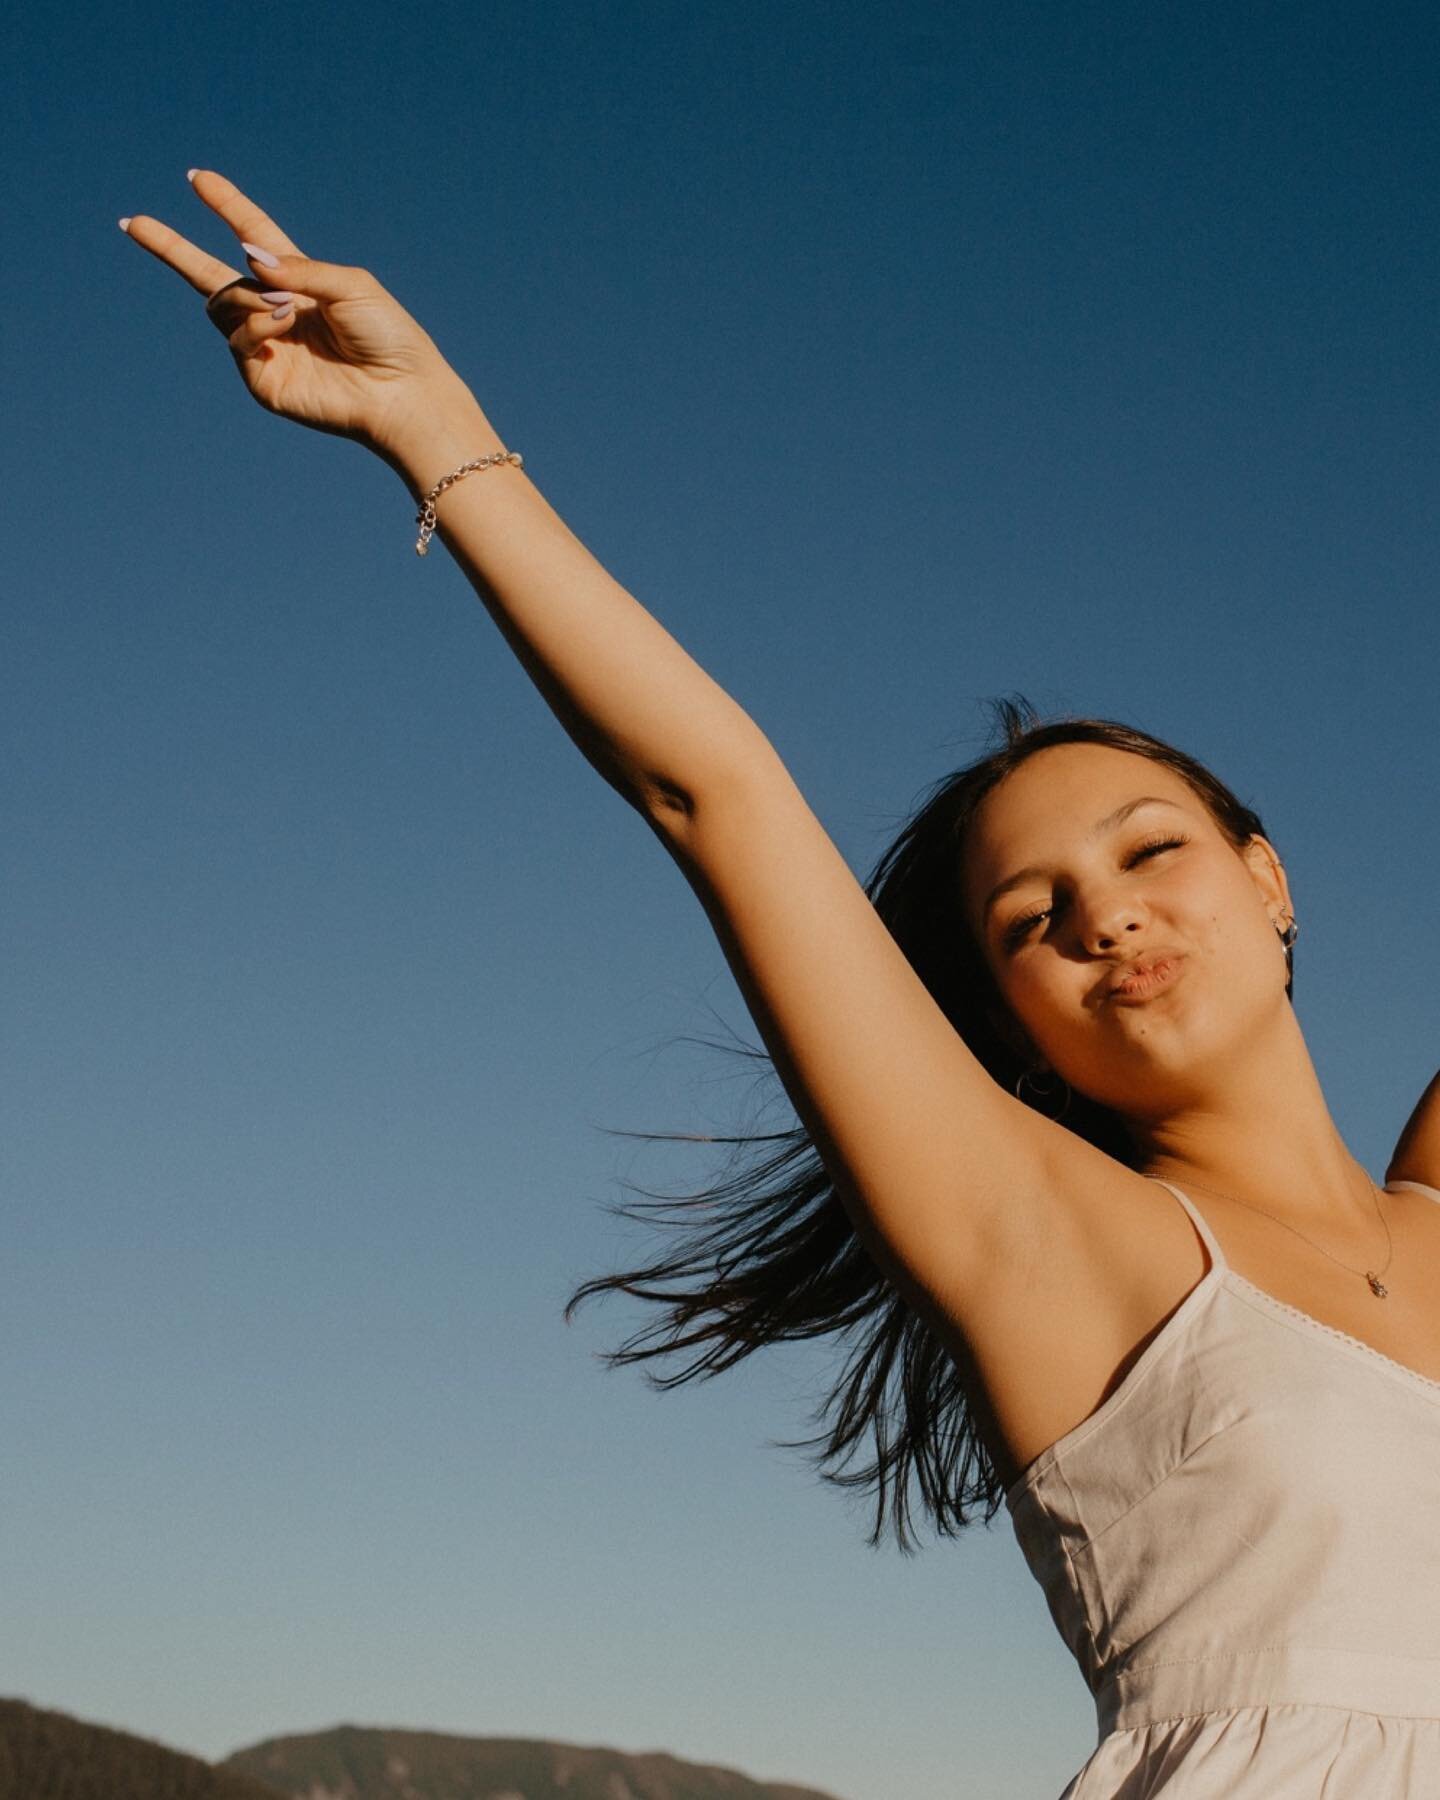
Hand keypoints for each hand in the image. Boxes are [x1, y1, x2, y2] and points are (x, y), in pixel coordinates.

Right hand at [121, 169, 487, 465]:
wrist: (400, 392)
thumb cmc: (388, 337)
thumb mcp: (349, 284)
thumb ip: (298, 268)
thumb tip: (249, 258)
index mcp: (299, 282)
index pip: (252, 236)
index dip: (226, 207)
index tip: (197, 178)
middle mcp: (276, 312)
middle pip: (211, 274)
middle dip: (171, 248)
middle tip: (133, 223)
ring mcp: (265, 346)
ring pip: (221, 305)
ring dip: (248, 298)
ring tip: (285, 310)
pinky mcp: (262, 379)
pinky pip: (237, 338)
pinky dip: (255, 324)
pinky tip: (282, 326)